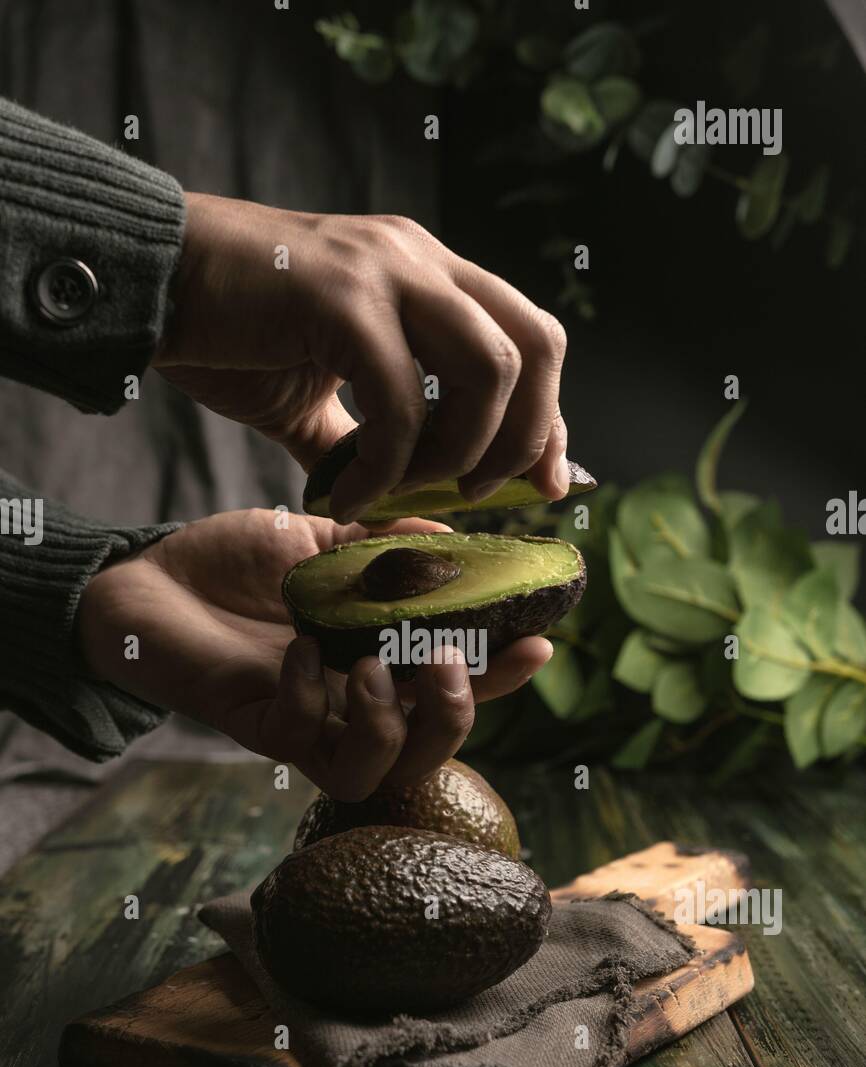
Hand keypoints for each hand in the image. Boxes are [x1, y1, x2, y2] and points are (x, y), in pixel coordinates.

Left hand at [77, 509, 552, 799]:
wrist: (152, 574)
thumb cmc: (238, 561)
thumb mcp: (321, 537)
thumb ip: (382, 542)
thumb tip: (448, 535)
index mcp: (377, 662)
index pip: (454, 687)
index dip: (502, 678)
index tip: (539, 643)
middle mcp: (348, 705)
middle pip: (428, 757)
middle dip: (454, 716)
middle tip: (445, 661)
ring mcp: (304, 724)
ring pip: (372, 776)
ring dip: (388, 727)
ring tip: (371, 669)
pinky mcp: (257, 728)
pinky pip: (299, 742)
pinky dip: (307, 697)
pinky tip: (297, 650)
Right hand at [155, 195, 569, 522]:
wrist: (151, 281)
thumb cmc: (230, 334)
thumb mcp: (317, 397)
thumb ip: (368, 441)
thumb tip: (404, 509)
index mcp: (428, 272)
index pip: (531, 338)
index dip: (551, 418)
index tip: (549, 483)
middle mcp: (420, 258)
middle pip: (536, 345)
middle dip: (528, 436)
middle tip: (479, 495)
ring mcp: (385, 270)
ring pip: (487, 368)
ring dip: (462, 452)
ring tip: (408, 494)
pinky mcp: (342, 299)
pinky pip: (400, 400)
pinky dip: (387, 466)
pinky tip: (350, 494)